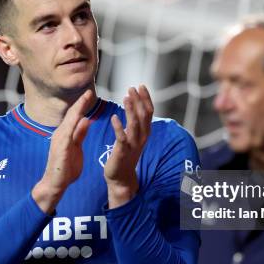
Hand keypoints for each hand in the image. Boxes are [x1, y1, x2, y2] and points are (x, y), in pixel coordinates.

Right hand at [32, 90, 93, 213]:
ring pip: (69, 121)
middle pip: (71, 115)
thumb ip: (80, 134)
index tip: (89, 94)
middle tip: (89, 91)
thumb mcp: (76, 147)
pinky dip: (74, 124)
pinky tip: (80, 117)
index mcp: (65, 134)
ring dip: (77, 109)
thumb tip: (87, 120)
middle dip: (80, 103)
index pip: (74, 116)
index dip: (82, 105)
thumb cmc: (66, 168)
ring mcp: (59, 140)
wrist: (55, 183)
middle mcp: (60, 134)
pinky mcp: (61, 148)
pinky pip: (68, 133)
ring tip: (85, 99)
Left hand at [104, 85, 153, 207]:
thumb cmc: (125, 154)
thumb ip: (135, 122)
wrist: (120, 177)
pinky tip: (114, 117)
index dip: (146, 98)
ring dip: (131, 110)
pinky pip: (122, 138)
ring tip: (126, 97)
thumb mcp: (133, 136)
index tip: (141, 86)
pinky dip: (119, 127)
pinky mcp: (122, 152)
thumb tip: (134, 104)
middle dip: (139, 101)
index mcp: (144, 132)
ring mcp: (133, 145)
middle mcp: (141, 138)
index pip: (149, 112)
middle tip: (132, 88)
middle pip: (144, 116)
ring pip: (135, 125)